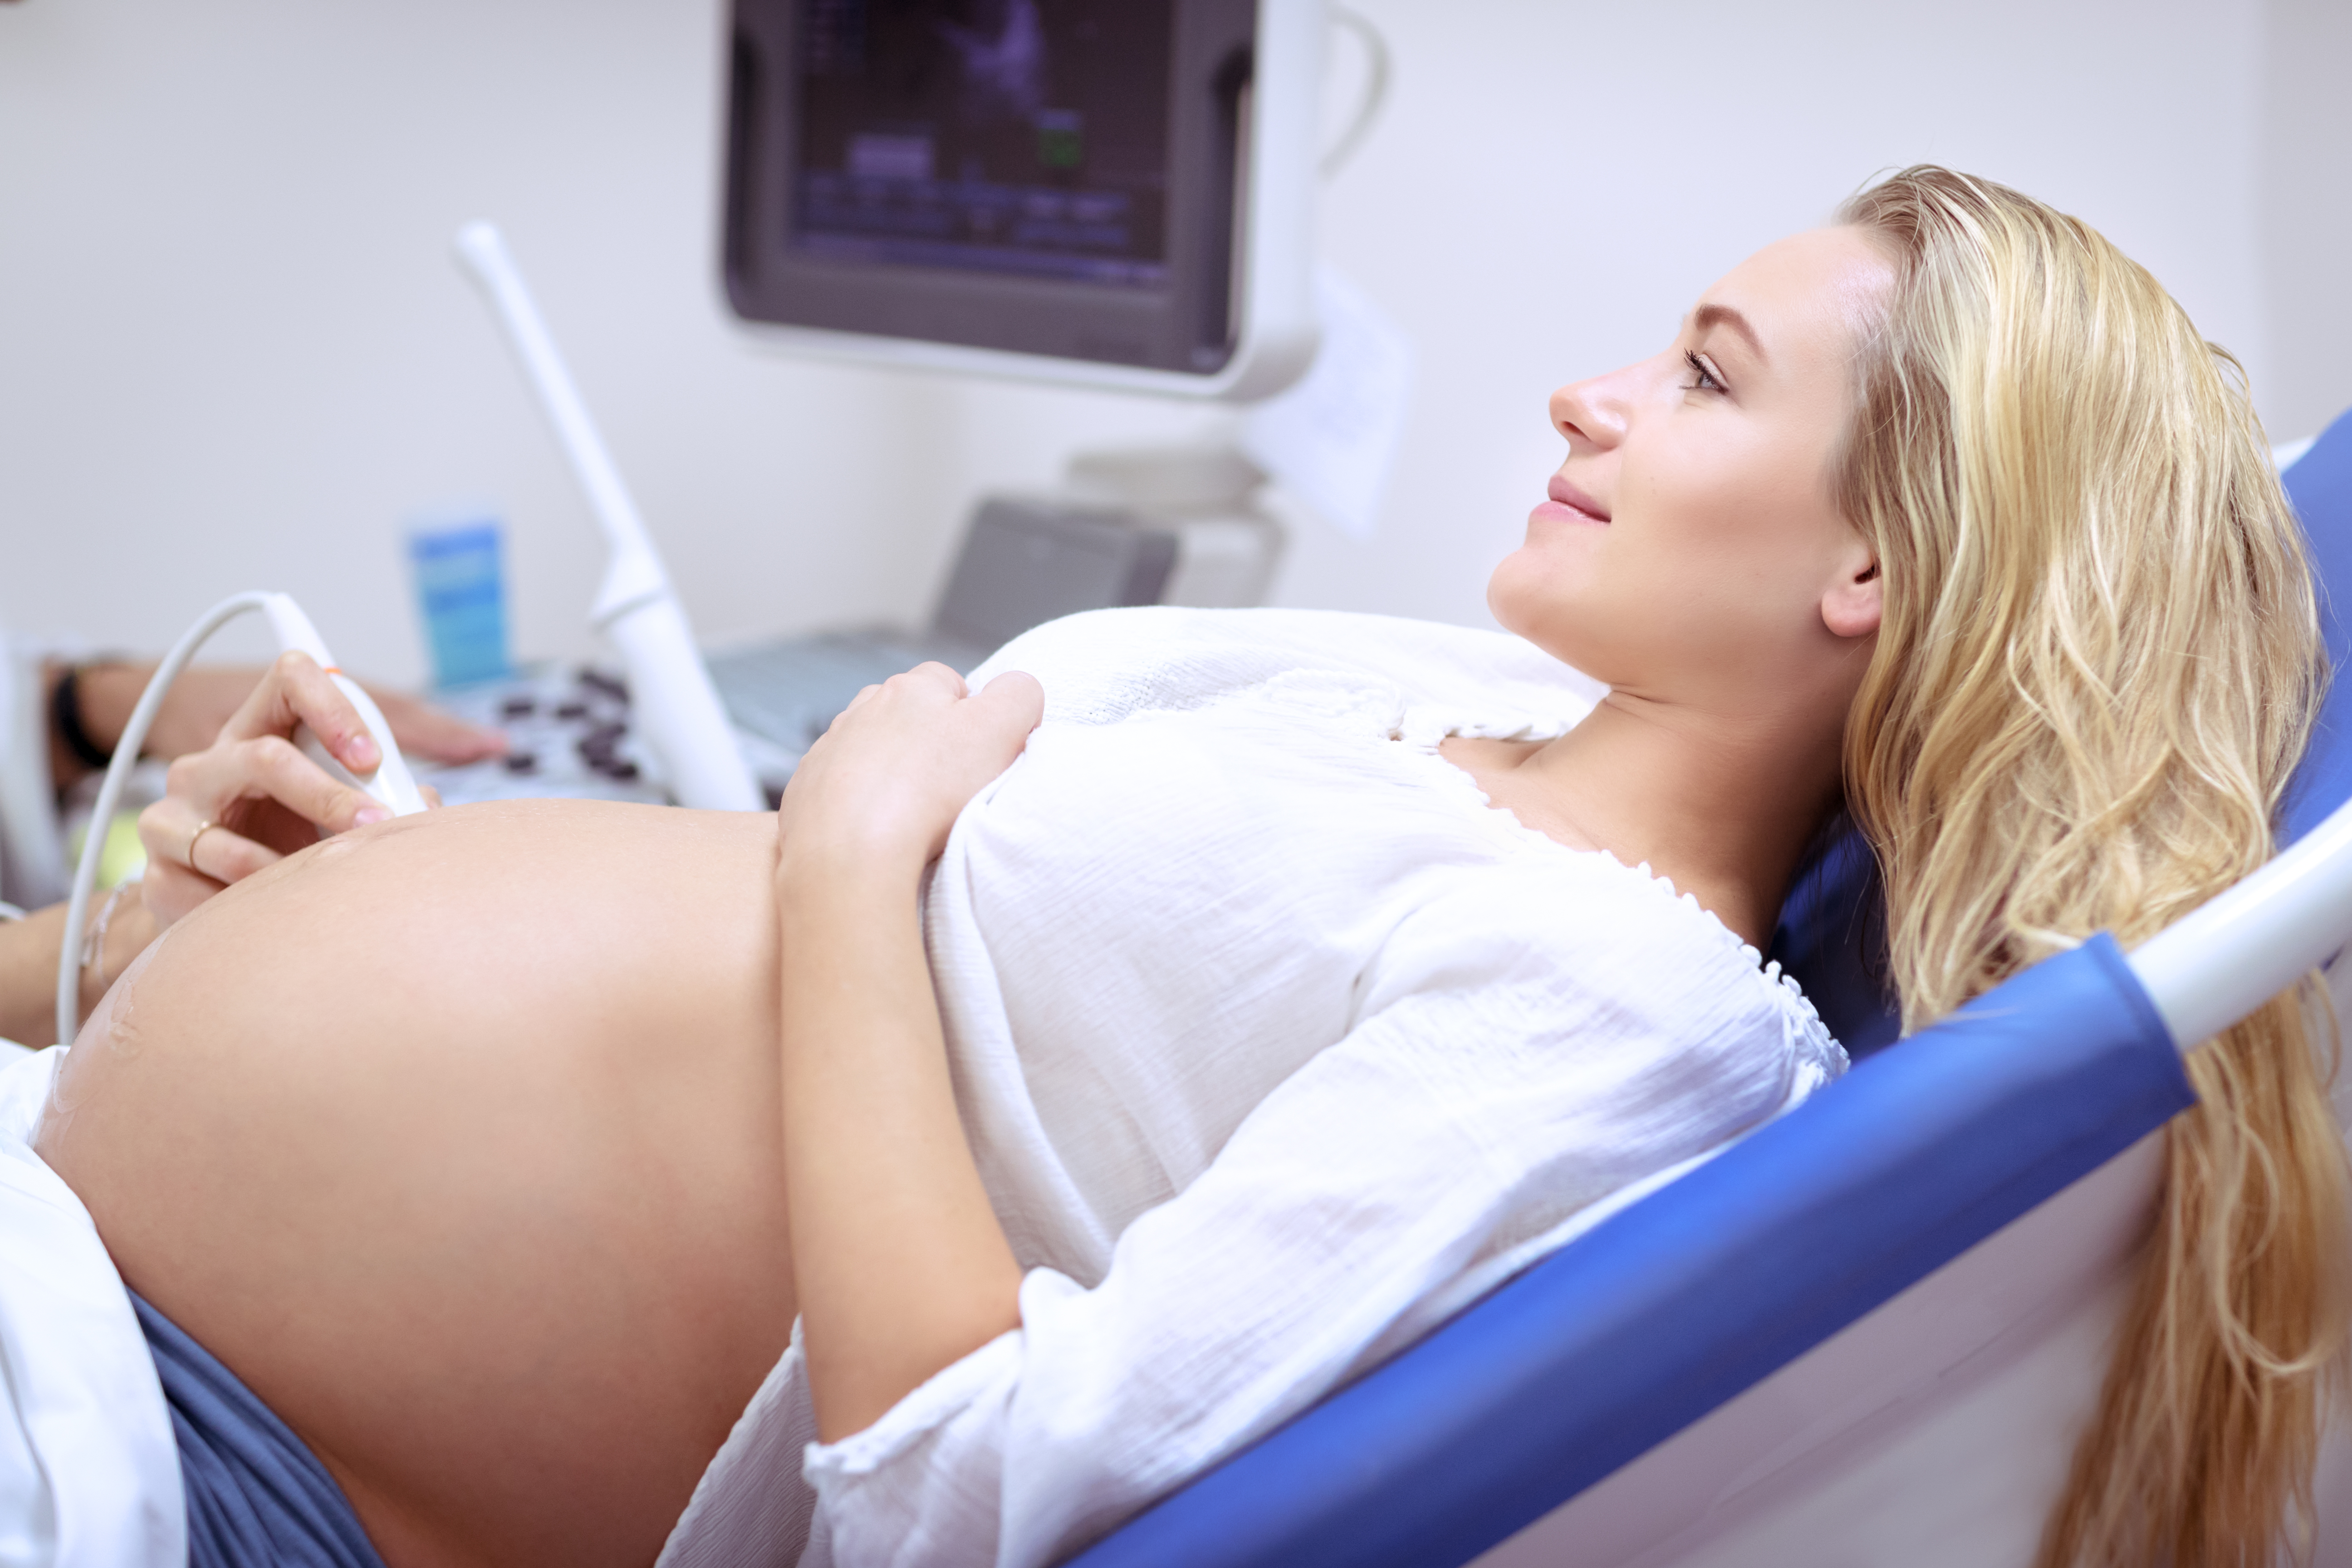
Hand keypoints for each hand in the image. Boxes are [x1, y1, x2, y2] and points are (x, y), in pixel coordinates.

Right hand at [135, 652, 479, 924]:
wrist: (216, 901)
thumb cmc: (288, 841)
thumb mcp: (334, 811)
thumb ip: (381, 796)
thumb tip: (424, 806)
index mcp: (260, 732)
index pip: (289, 679)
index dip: (334, 708)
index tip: (373, 757)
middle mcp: (209, 763)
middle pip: (264, 756)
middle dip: (328, 796)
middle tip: (375, 827)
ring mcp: (173, 811)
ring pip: (228, 835)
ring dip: (288, 865)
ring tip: (324, 883)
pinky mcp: (159, 864)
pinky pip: (210, 885)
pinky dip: (253, 900)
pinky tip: (276, 910)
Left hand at [776, 663, 1042, 877]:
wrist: (848, 852)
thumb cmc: (928, 789)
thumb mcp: (1001, 729)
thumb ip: (1020, 695)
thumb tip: (1018, 689)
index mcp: (909, 688)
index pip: (951, 683)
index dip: (973, 718)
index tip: (980, 757)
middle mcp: (862, 709)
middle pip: (908, 716)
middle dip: (929, 745)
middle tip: (949, 790)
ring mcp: (828, 750)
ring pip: (871, 752)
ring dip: (892, 774)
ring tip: (911, 816)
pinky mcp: (805, 791)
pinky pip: (839, 790)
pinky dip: (858, 805)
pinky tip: (875, 832)